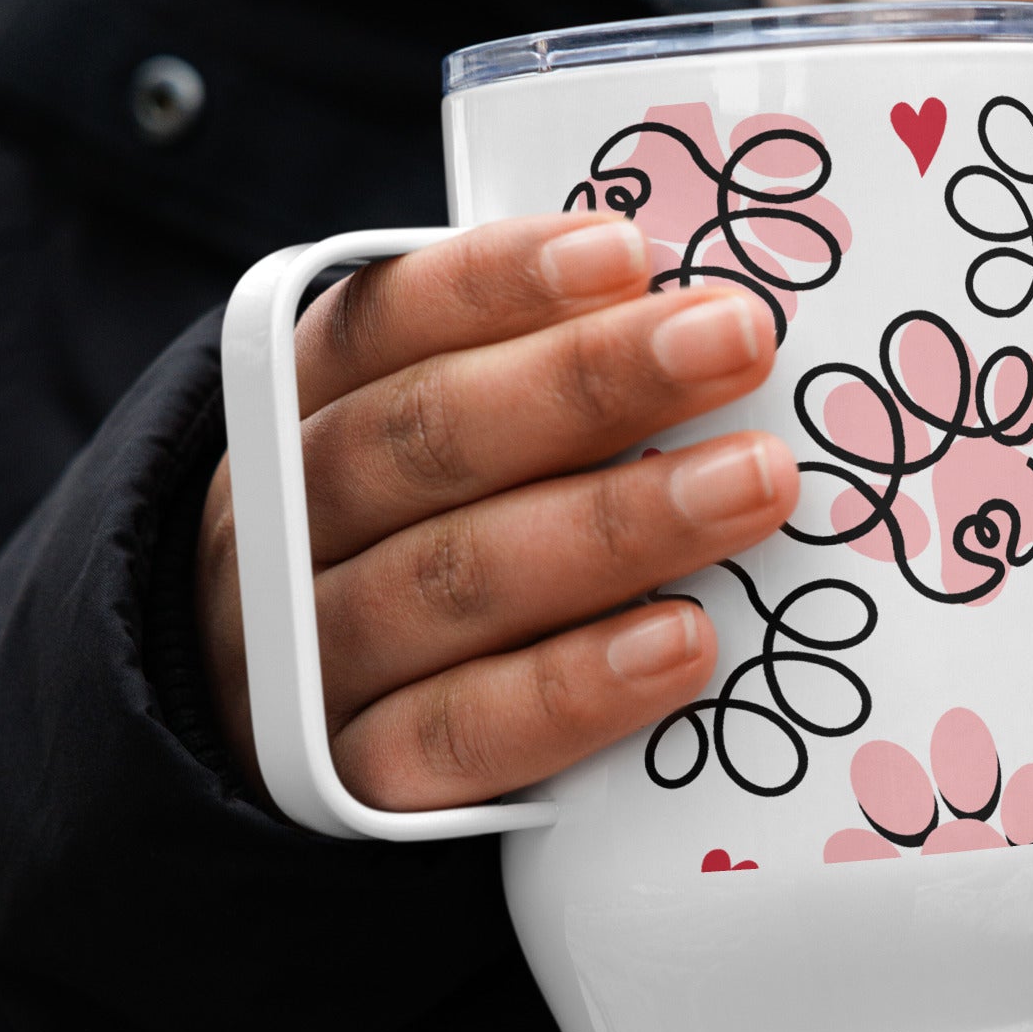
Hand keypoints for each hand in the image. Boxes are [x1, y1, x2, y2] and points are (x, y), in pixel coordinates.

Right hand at [196, 215, 796, 806]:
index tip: (629, 251)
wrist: (278, 736)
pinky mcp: (359, 780)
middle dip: (589, 383)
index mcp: (294, 412)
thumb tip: (701, 323)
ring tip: (754, 485)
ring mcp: (310, 658)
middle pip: (427, 439)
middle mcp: (282, 526)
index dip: (499, 285)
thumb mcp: (419, 450)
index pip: (381, 324)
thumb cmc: (398, 554)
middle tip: (737, 342)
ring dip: (615, 526)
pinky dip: (574, 686)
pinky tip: (684, 643)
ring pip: (454, 579)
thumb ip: (524, 389)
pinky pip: (465, 731)